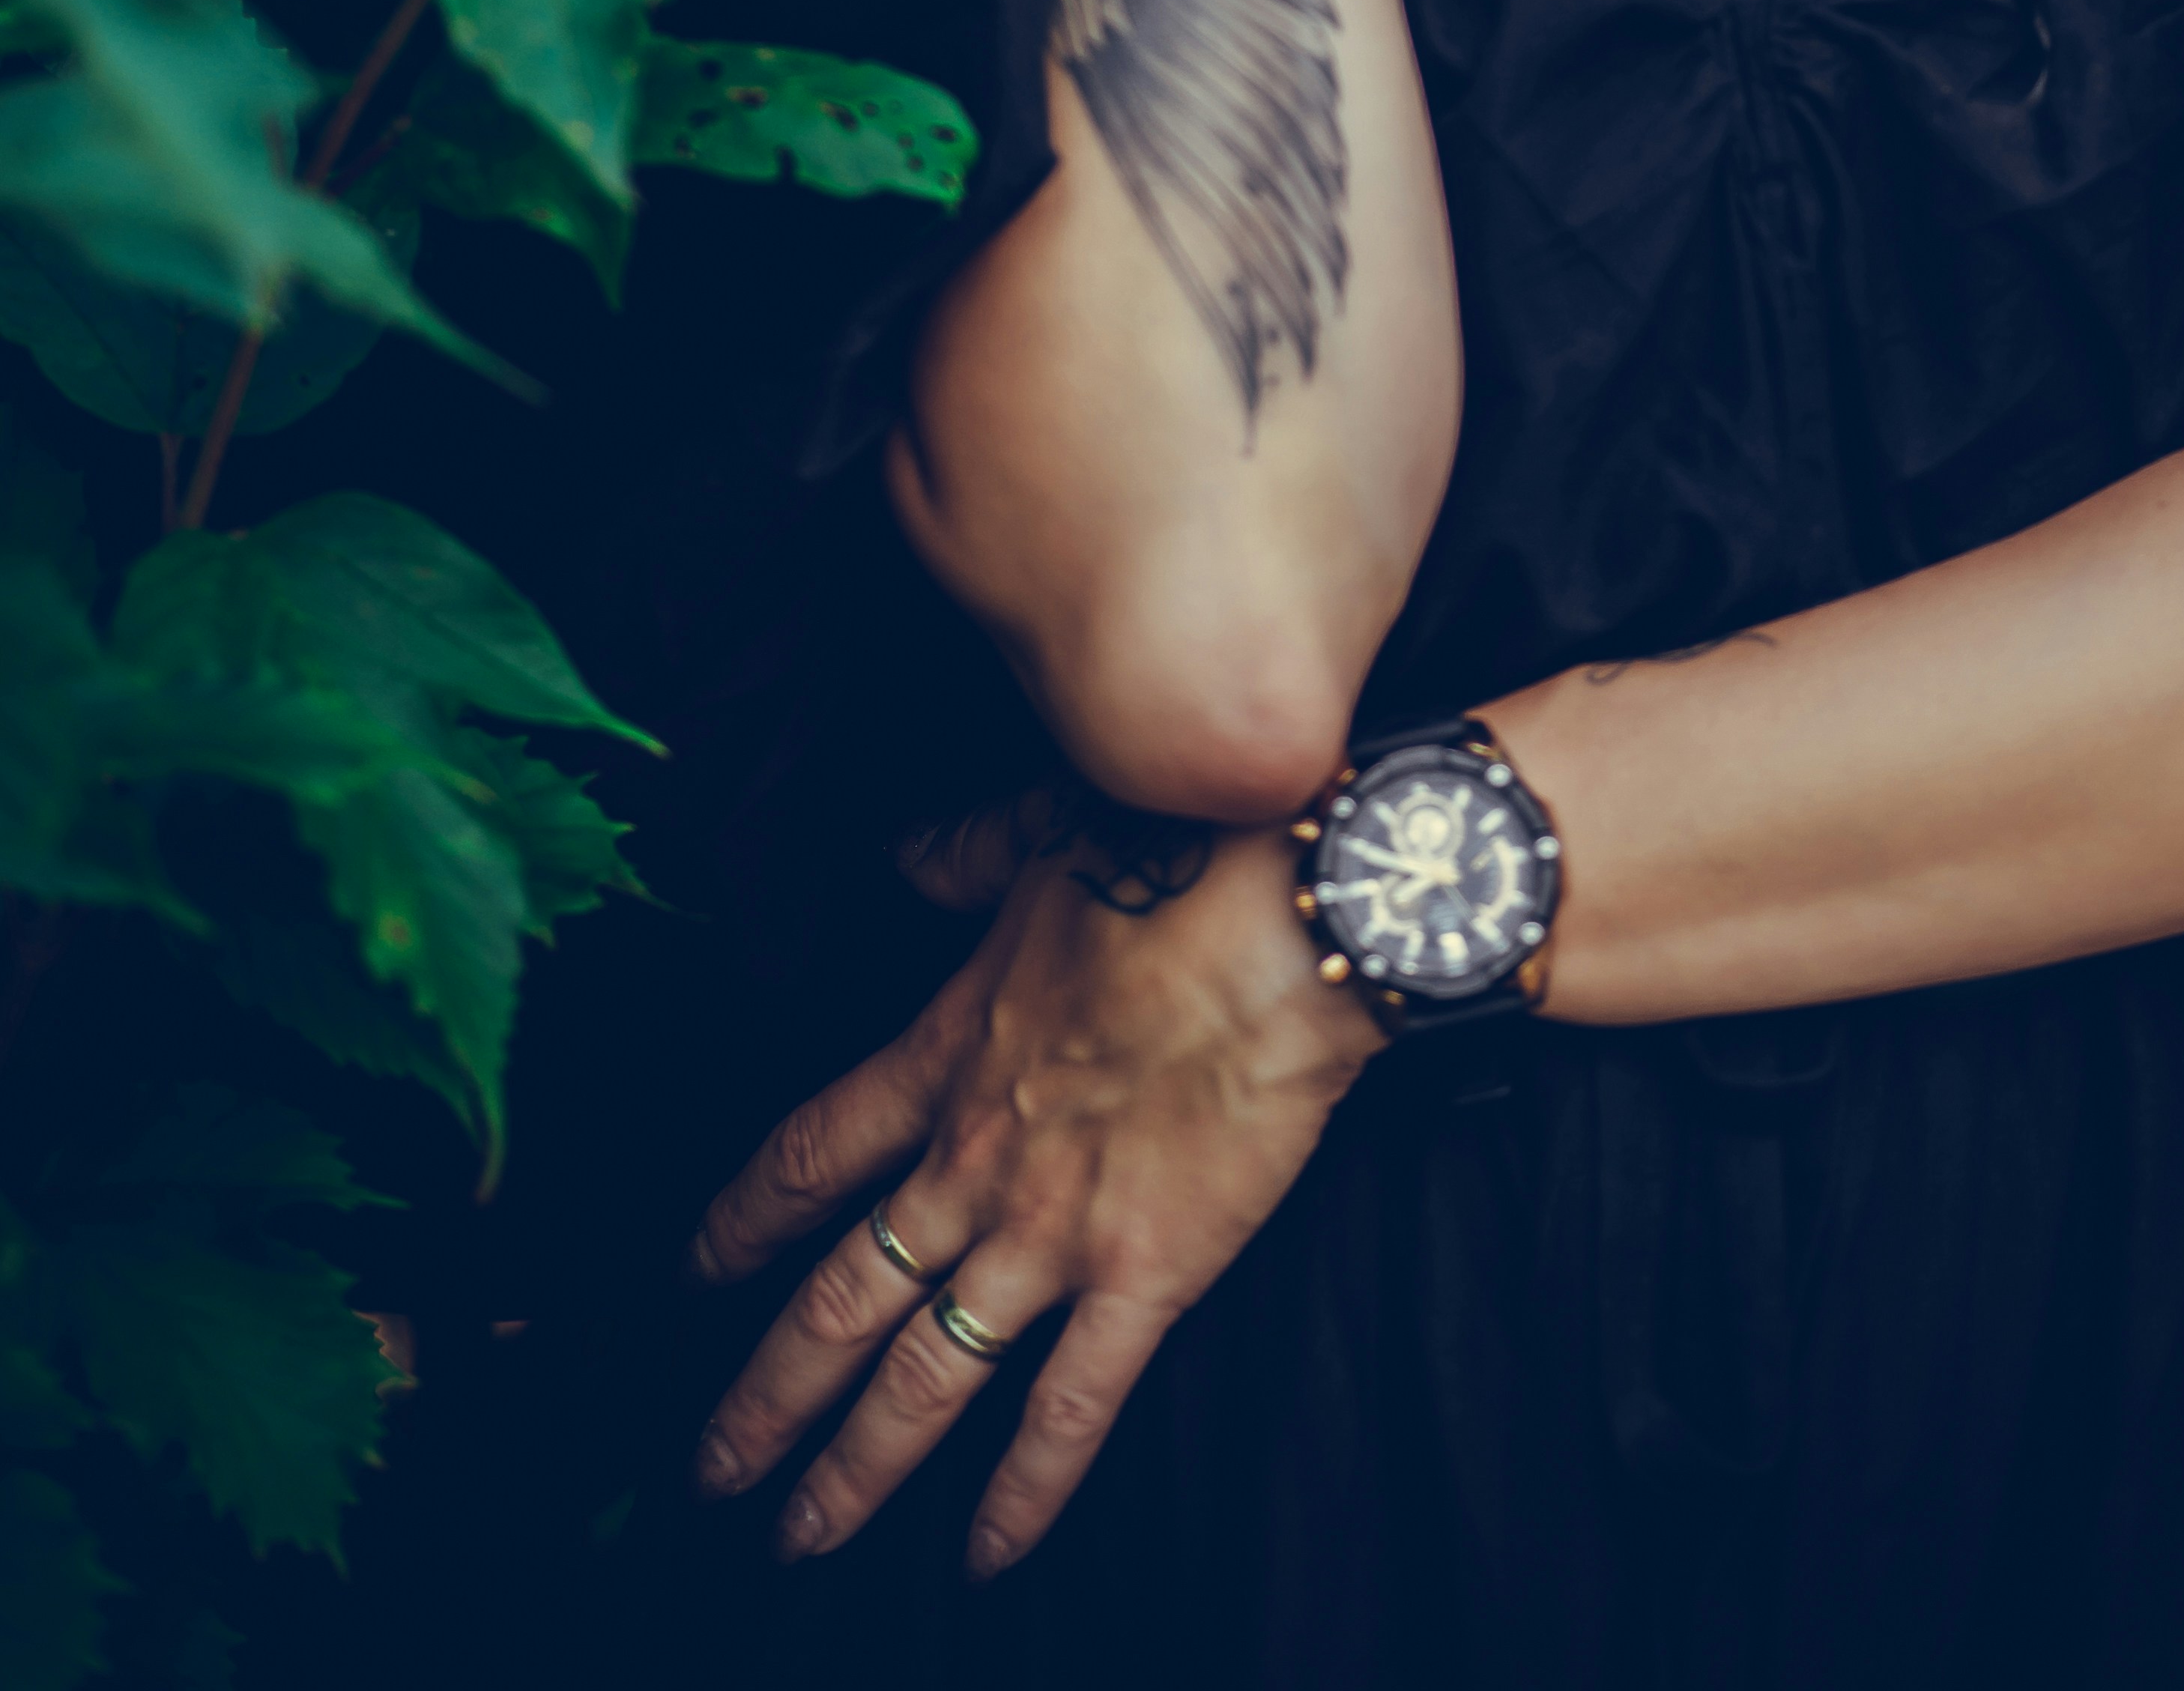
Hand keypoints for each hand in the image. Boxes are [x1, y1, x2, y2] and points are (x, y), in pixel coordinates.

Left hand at [687, 811, 1381, 1577]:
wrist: (1286, 910)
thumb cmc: (1173, 856)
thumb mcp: (1041, 834)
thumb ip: (961, 856)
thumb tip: (907, 851)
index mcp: (947, 1056)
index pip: (810, 1156)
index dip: (741, 1222)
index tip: (688, 1276)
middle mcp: (975, 1163)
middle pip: (841, 1298)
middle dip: (764, 1395)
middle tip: (707, 1470)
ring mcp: (1051, 1231)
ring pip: (924, 1377)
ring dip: (854, 1469)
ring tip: (798, 1538)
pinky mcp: (1144, 1275)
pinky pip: (1070, 1410)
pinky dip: (1024, 1493)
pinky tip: (987, 1559)